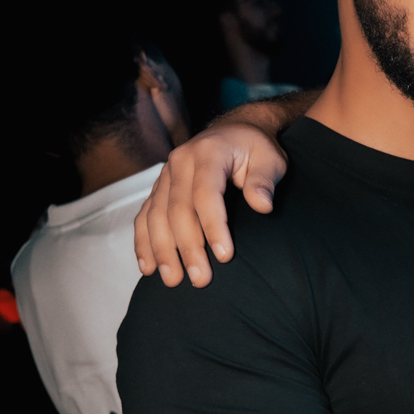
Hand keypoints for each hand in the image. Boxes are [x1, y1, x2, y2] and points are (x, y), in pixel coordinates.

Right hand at [134, 123, 291, 286]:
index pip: (206, 193)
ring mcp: (165, 176)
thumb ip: (265, 181)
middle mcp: (180, 162)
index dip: (213, 226)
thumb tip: (263, 205)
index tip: (225, 255)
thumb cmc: (255, 149)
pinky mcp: (158, 189)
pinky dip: (144, 242)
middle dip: (188, 247)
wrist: (234, 133)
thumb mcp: (270, 159)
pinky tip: (148, 268)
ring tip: (173, 280)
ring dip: (162, 250)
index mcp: (208, 152)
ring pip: (155, 215)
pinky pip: (144, 216)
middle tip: (201, 279)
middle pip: (177, 209)